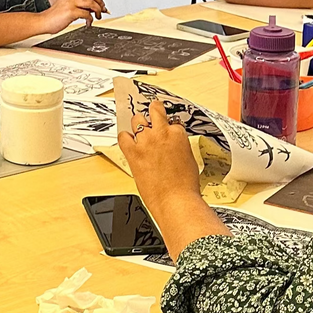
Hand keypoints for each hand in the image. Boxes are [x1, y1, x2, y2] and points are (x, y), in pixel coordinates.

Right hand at [41, 0, 106, 32]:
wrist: (43, 22)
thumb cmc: (54, 16)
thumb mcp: (67, 6)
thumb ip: (79, 5)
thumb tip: (93, 8)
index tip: (101, 5)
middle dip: (100, 2)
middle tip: (103, 10)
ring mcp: (71, 3)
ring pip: (92, 3)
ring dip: (98, 11)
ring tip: (97, 17)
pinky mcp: (71, 12)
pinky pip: (87, 14)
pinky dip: (90, 20)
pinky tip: (88, 23)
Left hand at [116, 100, 202, 215]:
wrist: (176, 200)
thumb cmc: (185, 186)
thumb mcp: (189, 160)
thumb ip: (179, 147)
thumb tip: (172, 147)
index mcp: (178, 135)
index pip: (171, 122)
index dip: (168, 127)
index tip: (166, 130)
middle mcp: (161, 134)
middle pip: (153, 112)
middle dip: (152, 114)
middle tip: (151, 119)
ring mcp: (146, 141)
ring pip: (137, 120)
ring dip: (138, 125)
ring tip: (139, 131)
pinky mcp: (133, 152)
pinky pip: (123, 137)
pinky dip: (124, 137)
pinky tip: (128, 141)